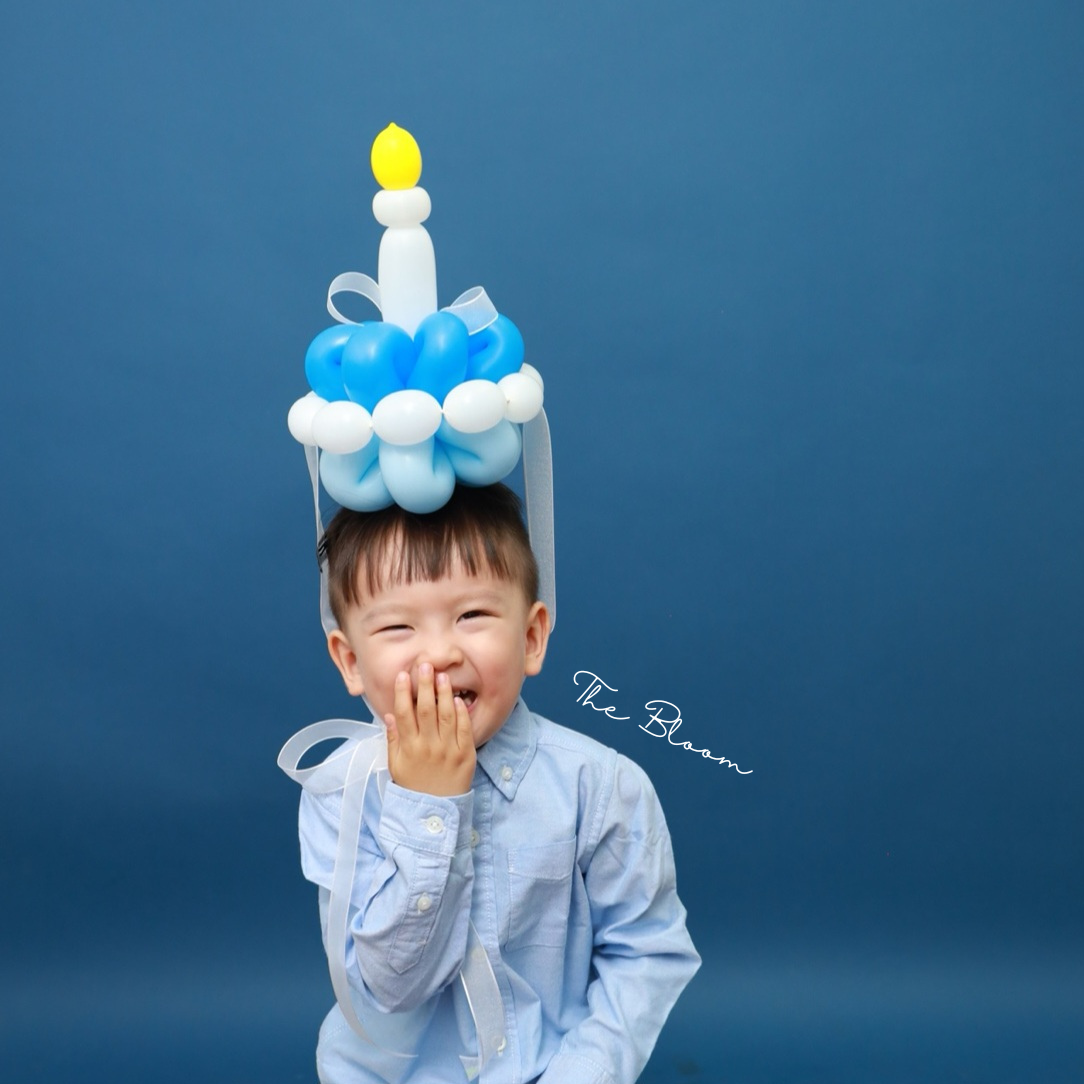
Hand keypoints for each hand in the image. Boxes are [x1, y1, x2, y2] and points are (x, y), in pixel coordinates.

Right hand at [384, 664, 475, 795]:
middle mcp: (428, 746)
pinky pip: (464, 730)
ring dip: (443, 694)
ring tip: (442, 676)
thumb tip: (389, 715)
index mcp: (409, 748)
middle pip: (425, 710)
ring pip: (446, 716)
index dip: (403, 693)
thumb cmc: (413, 786)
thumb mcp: (396, 765)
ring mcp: (448, 750)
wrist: (434, 811)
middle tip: (424, 665)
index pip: (404, 714)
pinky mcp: (465, 755)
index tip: (402, 675)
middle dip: (424, 686)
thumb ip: (393, 739)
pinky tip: (458, 699)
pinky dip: (461, 713)